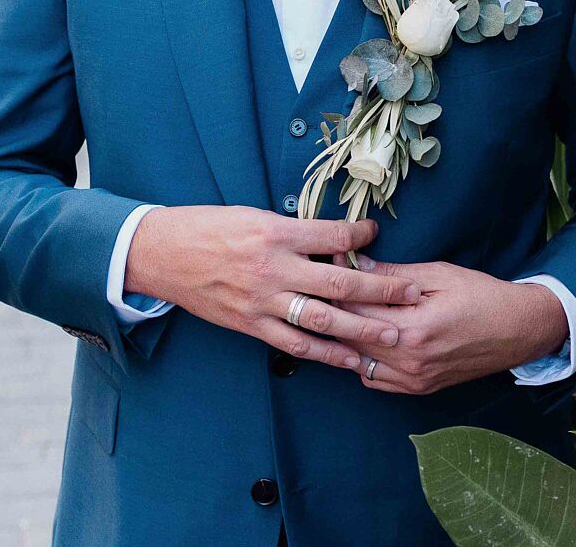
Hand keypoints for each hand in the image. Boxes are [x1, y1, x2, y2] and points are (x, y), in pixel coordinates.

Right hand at [124, 206, 423, 371]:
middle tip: (413, 293)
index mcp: (275, 232)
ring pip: (323, 319)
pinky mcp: (251, 325)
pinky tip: (352, 361)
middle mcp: (274, 268)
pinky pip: (296, 345)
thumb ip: (291, 229)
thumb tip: (331, 237)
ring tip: (394, 335)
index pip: (333, 235)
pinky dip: (327, 355)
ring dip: (362, 329)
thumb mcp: (252, 214)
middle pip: (339, 281)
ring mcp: (263, 301)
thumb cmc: (207, 226)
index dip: (361, 234)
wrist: (163, 254)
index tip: (377, 233)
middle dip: (381, 288)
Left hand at [334, 255, 569, 394]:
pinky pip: (374, 380)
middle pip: (351, 337)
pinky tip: (367, 339)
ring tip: (346, 313)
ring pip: (357, 362)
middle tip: (330, 286)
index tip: (331, 266)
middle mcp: (410, 361)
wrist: (518, 330)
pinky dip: (363, 361)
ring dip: (347, 338)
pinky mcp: (419, 388)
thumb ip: (393, 274)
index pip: (356, 309)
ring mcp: (413, 380)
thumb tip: (356, 264)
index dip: (339, 284)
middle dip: (336, 310)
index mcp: (414, 329)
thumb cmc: (482, 296)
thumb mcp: (439, 275)